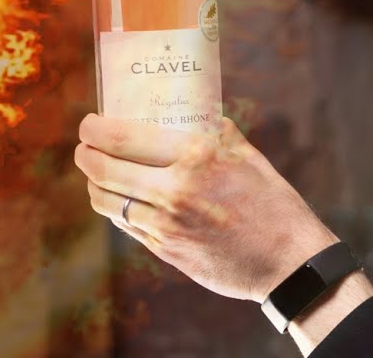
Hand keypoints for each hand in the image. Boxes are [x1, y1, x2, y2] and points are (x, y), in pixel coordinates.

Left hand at [74, 112, 339, 302]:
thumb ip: (217, 132)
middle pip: (103, 170)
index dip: (95, 129)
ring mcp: (166, 225)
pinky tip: (122, 200)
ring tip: (97, 174)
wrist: (287, 261)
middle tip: (84, 146)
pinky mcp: (166, 251)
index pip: (123, 137)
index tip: (90, 123)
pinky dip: (117, 209)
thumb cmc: (273, 202)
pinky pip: (126, 225)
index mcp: (195, 156)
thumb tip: (195, 112)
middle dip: (85, 154)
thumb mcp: (248, 156)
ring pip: (107, 201)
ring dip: (94, 184)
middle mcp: (174, 190)